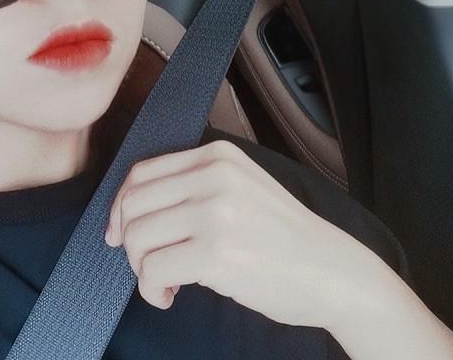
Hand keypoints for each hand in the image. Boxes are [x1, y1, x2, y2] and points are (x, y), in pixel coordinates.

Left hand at [105, 140, 355, 326]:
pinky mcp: (216, 254)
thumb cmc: (282, 237)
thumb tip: (129, 210)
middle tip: (146, 263)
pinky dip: (150, 289)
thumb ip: (192, 186)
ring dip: (140, 268)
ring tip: (162, 281)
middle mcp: (213, 176)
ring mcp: (215, 213)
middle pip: (133, 204)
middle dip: (128, 240)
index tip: (119, 231)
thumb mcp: (240, 188)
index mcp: (216, 156)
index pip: (141, 172)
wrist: (333, 271)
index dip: (120, 205)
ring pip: (137, 237)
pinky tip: (168, 296)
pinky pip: (152, 271)